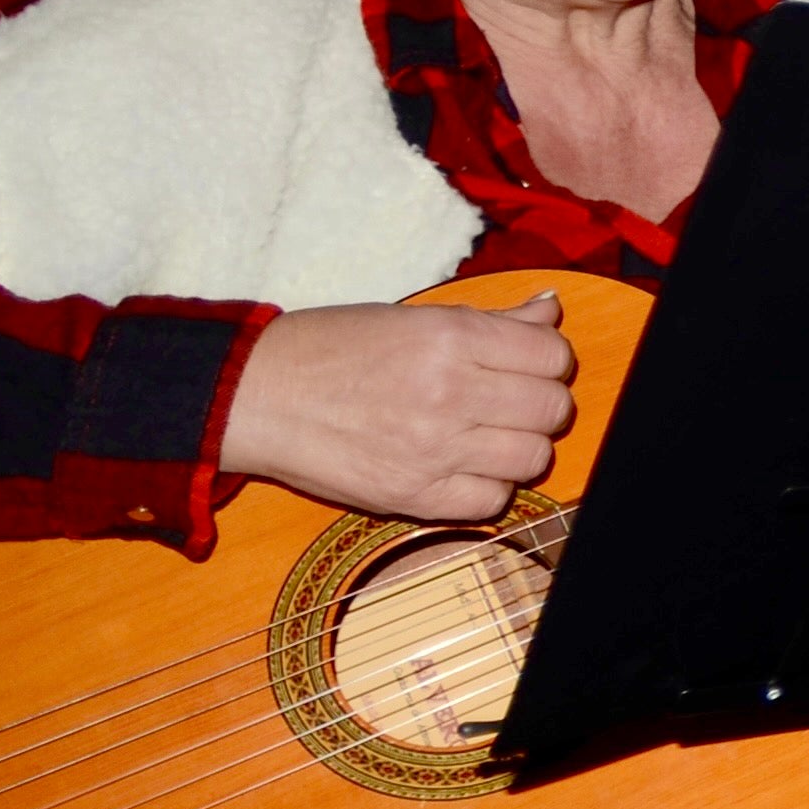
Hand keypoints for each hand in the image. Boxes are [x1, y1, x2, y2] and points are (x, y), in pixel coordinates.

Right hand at [218, 295, 576, 522]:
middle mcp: (451, 392)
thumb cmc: (330, 348)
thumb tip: (551, 307)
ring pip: (534, 457)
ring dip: (520, 446)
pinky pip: (493, 501)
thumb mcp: (413, 317)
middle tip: (510, 401)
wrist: (255, 396)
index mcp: (452, 338)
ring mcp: (435, 449)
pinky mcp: (414, 496)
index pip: (553, 355)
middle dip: (541, 404)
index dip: (548, 360)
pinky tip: (462, 468)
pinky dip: (488, 487)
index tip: (527, 365)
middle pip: (552, 408)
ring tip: (487, 435)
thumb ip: (492, 320)